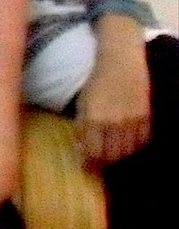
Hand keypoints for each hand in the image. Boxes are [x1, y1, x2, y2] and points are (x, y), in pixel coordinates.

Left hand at [76, 19, 151, 166]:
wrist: (119, 62)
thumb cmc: (96, 83)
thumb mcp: (83, 104)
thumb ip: (82, 127)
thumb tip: (82, 150)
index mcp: (94, 119)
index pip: (92, 151)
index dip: (88, 163)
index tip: (85, 166)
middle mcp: (114, 122)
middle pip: (111, 154)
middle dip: (103, 162)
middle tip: (98, 164)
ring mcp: (132, 119)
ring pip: (127, 150)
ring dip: (119, 156)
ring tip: (112, 155)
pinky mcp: (146, 115)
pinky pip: (143, 140)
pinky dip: (135, 146)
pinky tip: (128, 145)